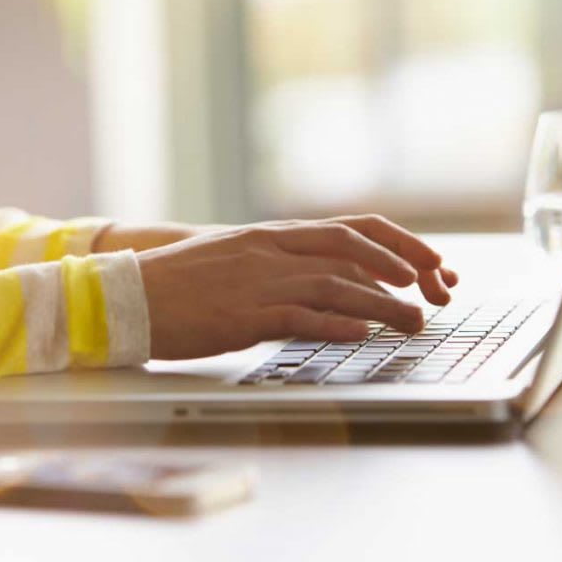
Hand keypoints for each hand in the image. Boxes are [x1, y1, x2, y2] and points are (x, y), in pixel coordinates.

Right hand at [136, 216, 457, 359]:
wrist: (125, 295)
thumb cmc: (182, 283)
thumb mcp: (240, 259)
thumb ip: (286, 263)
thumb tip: (337, 278)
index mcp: (275, 235)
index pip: (352, 228)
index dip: (398, 243)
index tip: (431, 262)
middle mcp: (273, 251)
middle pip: (352, 250)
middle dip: (403, 266)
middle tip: (436, 288)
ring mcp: (258, 281)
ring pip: (335, 285)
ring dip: (382, 304)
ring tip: (415, 320)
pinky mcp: (242, 315)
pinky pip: (297, 317)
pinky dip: (334, 324)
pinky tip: (362, 333)